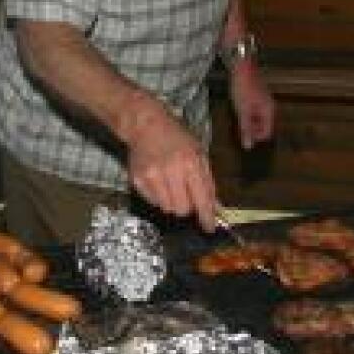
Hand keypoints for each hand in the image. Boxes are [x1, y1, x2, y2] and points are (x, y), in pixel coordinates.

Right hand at [122, 96, 218, 229]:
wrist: (146, 125)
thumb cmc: (177, 138)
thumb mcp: (199, 154)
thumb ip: (208, 182)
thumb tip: (216, 208)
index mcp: (190, 163)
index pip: (201, 199)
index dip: (206, 217)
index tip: (209, 228)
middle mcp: (171, 171)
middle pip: (182, 209)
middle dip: (188, 207)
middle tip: (187, 195)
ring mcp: (151, 176)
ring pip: (167, 208)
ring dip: (173, 202)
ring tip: (171, 185)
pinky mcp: (137, 180)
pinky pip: (153, 202)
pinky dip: (159, 197)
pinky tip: (159, 181)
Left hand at [229, 61, 274, 148]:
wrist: (240, 66)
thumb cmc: (242, 87)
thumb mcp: (242, 111)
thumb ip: (246, 129)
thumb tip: (248, 146)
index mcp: (269, 112)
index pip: (266, 134)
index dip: (255, 138)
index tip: (243, 136)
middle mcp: (270, 107)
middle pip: (263, 127)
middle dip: (251, 130)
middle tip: (238, 127)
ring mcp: (264, 101)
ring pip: (257, 119)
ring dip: (248, 121)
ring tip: (237, 117)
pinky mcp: (256, 96)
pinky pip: (253, 111)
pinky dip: (246, 113)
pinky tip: (237, 109)